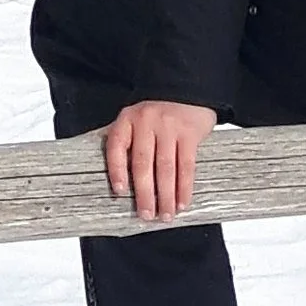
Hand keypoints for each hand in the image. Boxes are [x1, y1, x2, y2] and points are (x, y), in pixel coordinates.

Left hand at [101, 100, 217, 219]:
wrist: (187, 90)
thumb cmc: (158, 114)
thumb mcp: (137, 121)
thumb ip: (130, 144)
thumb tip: (124, 184)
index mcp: (128, 119)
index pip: (116, 146)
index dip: (116, 171)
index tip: (120, 192)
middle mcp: (146, 120)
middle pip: (142, 163)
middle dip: (145, 193)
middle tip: (146, 215)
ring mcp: (169, 126)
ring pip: (165, 168)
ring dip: (165, 196)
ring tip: (165, 215)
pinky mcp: (189, 132)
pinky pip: (186, 165)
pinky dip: (184, 187)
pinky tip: (182, 202)